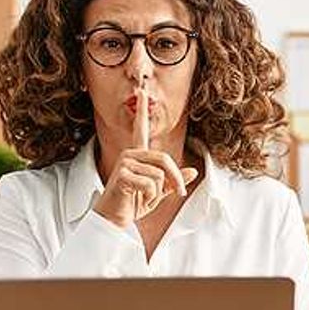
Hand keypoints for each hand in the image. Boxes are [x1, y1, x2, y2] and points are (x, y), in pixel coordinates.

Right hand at [92, 84, 198, 227]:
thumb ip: (173, 181)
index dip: (142, 111)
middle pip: (165, 159)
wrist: (114, 217)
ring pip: (159, 175)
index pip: (140, 129)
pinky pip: (150, 184)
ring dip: (158, 192)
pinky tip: (137, 198)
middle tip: (180, 193)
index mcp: (138, 155)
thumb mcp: (159, 192)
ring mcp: (125, 162)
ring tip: (144, 197)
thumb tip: (193, 172)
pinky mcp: (122, 174)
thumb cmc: (133, 203)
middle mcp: (130, 154)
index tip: (141, 92)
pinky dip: (150, 196)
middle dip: (176, 179)